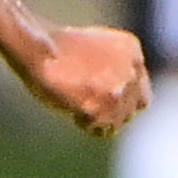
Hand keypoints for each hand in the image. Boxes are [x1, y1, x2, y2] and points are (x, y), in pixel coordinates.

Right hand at [20, 23, 150, 136]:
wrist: (39, 48)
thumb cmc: (55, 50)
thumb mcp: (94, 48)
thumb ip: (112, 67)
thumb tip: (115, 94)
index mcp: (131, 50)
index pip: (139, 87)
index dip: (120, 98)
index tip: (100, 100)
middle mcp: (132, 68)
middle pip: (133, 107)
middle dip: (112, 111)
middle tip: (89, 108)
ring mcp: (120, 87)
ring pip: (119, 120)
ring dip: (99, 119)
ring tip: (76, 105)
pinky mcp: (104, 104)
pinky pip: (102, 129)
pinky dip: (87, 124)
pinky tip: (72, 109)